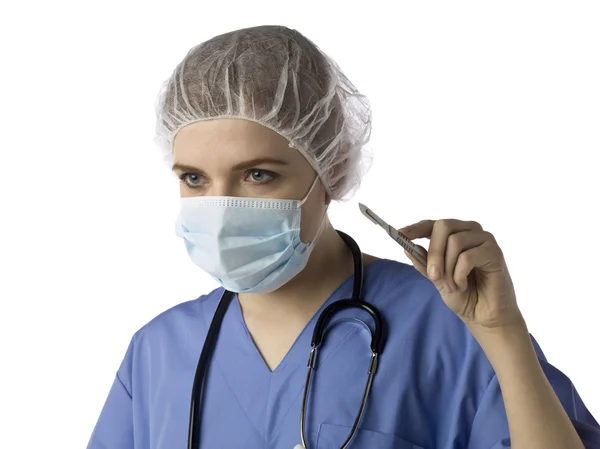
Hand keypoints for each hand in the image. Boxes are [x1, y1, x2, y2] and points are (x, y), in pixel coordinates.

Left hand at [399, 219, 521, 329]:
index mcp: (455, 234)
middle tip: (433, 275)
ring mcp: (484, 240)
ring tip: (452, 286)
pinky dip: (459, 274)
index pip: (432, 224)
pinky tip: (462, 285)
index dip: (415, 228)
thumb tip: (406, 248)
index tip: (400, 234)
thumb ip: (424, 263)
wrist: (484, 316)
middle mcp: (470, 231)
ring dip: (448, 268)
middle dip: (434, 252)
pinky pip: (468, 256)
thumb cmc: (463, 294)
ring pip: (455, 241)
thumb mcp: (437, 278)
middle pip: (443, 226)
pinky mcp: (495, 252)